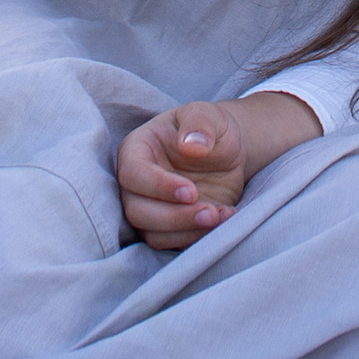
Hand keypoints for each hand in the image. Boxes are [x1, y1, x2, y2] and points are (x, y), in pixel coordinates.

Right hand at [116, 94, 318, 250]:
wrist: (225, 152)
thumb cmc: (209, 129)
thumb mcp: (208, 114)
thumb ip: (199, 123)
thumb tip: (190, 146)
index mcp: (136, 149)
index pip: (133, 173)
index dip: (158, 186)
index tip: (191, 191)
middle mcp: (136, 183)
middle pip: (136, 210)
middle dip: (174, 217)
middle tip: (210, 212)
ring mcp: (150, 208)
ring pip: (152, 233)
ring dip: (186, 231)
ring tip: (220, 216)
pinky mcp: (167, 228)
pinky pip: (171, 244)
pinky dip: (196, 239)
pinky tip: (223, 220)